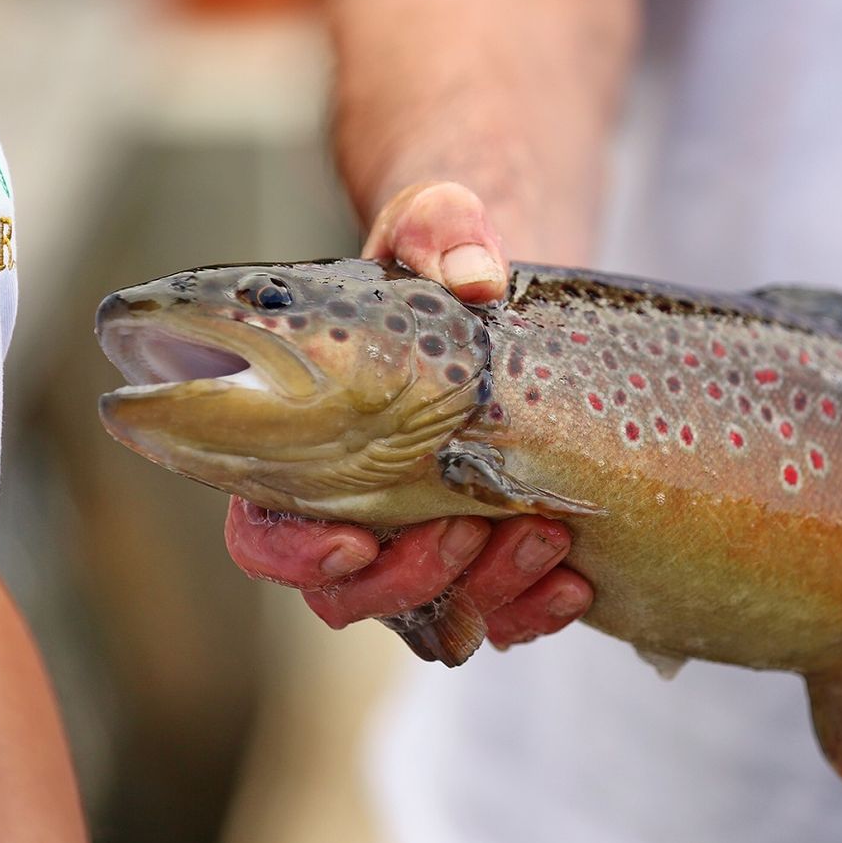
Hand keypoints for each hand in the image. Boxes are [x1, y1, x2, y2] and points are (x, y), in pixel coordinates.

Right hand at [224, 181, 593, 651]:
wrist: (510, 301)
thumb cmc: (441, 262)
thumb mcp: (438, 226)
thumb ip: (442, 231)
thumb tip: (476, 275)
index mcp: (301, 450)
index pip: (264, 534)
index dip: (295, 555)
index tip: (355, 537)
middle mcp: (354, 511)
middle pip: (348, 595)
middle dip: (408, 579)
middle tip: (465, 532)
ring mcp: (423, 542)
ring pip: (432, 615)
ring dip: (485, 592)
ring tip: (544, 535)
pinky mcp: (490, 559)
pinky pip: (503, 616)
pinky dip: (537, 608)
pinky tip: (577, 575)